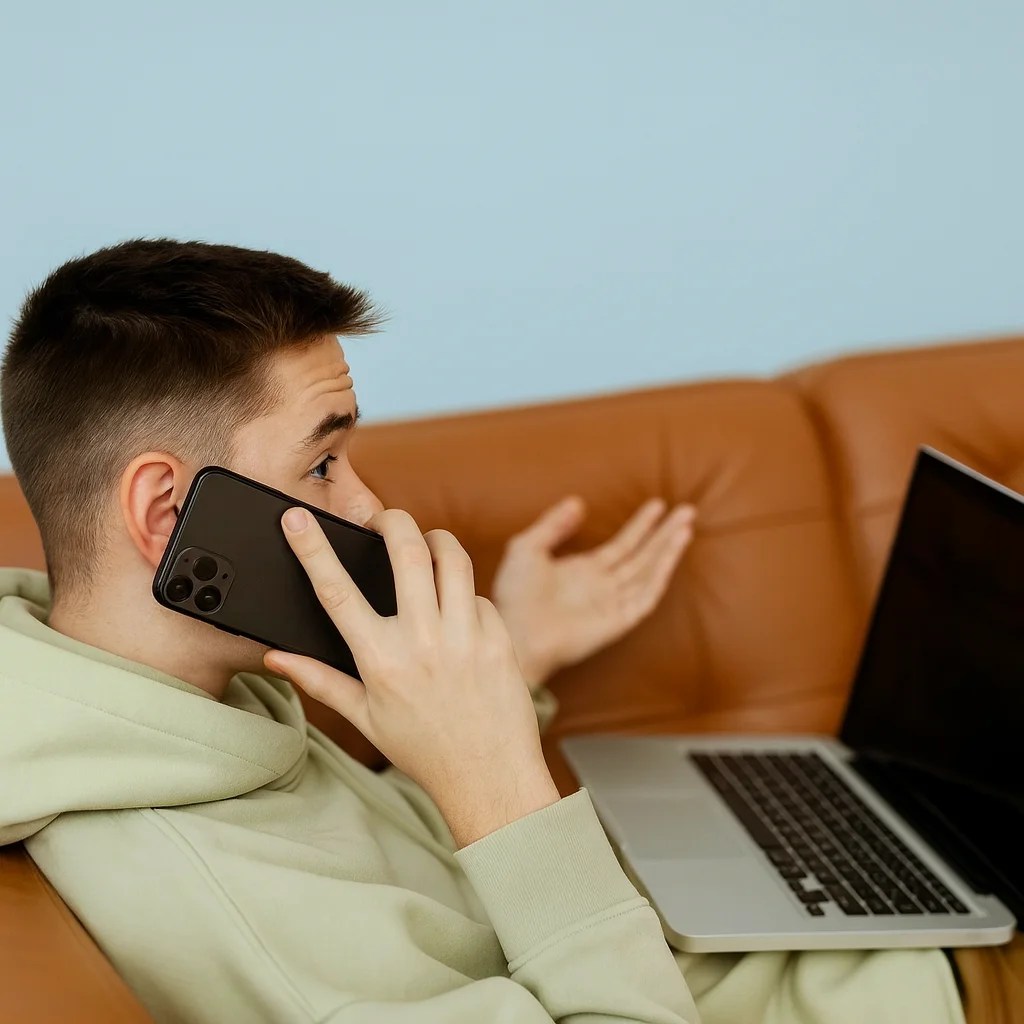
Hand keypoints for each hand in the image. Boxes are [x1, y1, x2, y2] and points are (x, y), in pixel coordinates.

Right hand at [263, 506, 559, 847]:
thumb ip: (320, 681)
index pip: (336, 592)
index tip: (298, 518)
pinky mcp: (499, 638)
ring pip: (453, 558)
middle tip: (384, 518)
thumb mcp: (365, 718)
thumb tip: (276, 657)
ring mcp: (465, 637)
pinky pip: (479, 594)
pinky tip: (458, 610)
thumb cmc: (424, 749)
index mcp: (380, 660)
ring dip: (436, 540)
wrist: (489, 777)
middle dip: (392, 520)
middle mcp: (422, 642)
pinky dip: (465, 593)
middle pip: (406, 552)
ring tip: (427, 544)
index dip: (312, 549)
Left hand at [492, 497, 695, 687]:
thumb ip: (553, 525)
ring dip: (668, 549)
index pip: (623, 544)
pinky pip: (646, 595)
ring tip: (685, 526)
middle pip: (644, 555)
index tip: (658, 505)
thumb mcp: (527, 548)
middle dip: (665, 533)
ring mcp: (613, 603)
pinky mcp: (618, 620)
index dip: (641, 525)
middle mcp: (604, 586)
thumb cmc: (514, 597)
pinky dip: (660, 574)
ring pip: (649, 571)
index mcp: (585, 571)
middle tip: (688, 510)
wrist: (514, 632)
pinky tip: (670, 553)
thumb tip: (578, 502)